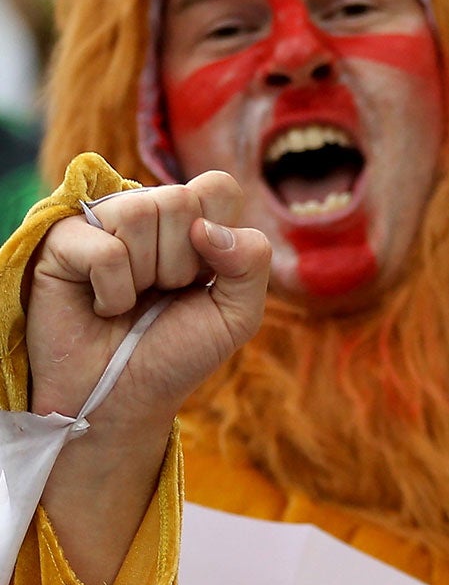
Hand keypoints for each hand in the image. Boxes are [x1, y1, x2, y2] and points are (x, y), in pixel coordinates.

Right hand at [28, 175, 268, 584]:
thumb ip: (251, 262)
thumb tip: (208, 227)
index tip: (205, 277)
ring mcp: (101, 223)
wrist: (123, 398)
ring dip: (147, 275)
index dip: (218, 235)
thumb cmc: (178, 352)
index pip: (217, 186)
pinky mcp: (62, 242)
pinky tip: (103, 306)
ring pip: (140, 212)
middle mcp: (146, 214)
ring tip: (133, 300)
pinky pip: (104, 249)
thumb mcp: (237, 314)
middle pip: (180, 199)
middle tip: (163, 295)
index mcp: (191, 221)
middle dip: (183, 263)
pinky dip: (113, 291)